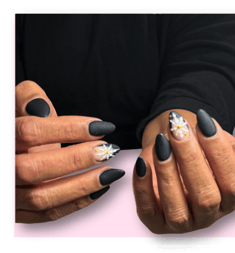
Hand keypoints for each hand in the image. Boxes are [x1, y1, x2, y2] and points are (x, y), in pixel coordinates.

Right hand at [16, 81, 124, 222]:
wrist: (10, 155)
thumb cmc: (18, 131)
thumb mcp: (18, 109)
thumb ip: (27, 98)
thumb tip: (41, 107)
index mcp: (3, 138)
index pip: (30, 131)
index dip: (68, 128)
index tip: (101, 127)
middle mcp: (3, 169)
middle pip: (34, 168)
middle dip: (77, 159)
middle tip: (107, 150)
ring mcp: (8, 195)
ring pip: (42, 197)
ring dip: (83, 185)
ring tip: (112, 172)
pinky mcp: (19, 212)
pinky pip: (47, 214)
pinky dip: (77, 203)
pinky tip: (99, 189)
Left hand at [133, 109, 234, 233]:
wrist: (174, 149)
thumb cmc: (201, 148)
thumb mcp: (227, 146)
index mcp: (230, 199)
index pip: (233, 182)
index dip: (219, 151)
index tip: (204, 121)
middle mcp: (209, 215)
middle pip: (206, 197)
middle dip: (191, 159)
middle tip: (179, 130)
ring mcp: (182, 223)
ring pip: (177, 208)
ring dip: (168, 173)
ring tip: (162, 143)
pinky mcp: (156, 221)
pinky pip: (148, 211)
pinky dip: (143, 187)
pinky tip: (143, 163)